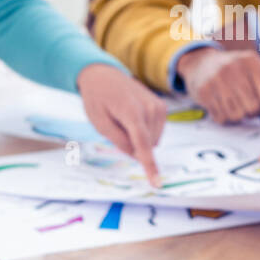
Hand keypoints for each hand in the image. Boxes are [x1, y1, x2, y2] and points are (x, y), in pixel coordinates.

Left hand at [77, 63, 165, 185]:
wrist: (104, 75)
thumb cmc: (97, 99)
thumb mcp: (99, 123)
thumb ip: (119, 141)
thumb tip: (138, 155)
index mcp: (131, 112)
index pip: (143, 144)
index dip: (149, 166)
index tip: (157, 184)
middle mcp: (150, 108)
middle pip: (147, 145)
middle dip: (133, 146)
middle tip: (116, 127)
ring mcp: (158, 106)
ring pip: (153, 141)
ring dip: (139, 139)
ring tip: (124, 119)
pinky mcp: (162, 107)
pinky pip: (156, 133)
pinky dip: (145, 132)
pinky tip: (133, 118)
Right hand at [178, 48, 259, 123]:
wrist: (201, 63)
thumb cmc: (235, 72)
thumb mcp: (255, 72)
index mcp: (251, 61)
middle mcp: (234, 67)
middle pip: (253, 108)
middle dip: (253, 113)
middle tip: (249, 109)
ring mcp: (217, 78)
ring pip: (237, 116)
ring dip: (239, 117)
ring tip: (236, 106)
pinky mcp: (204, 91)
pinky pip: (221, 118)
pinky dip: (225, 118)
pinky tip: (223, 106)